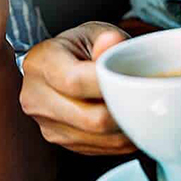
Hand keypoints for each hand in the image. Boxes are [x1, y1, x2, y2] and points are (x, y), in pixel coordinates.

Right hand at [19, 22, 134, 154]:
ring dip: (126, 127)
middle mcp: (36, 96)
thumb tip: (113, 42)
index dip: (108, 85)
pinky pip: (100, 148)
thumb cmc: (79, 46)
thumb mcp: (94, 32)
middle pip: (91, 118)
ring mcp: (46, 123)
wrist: (59, 64)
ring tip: (139, 108)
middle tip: (144, 98)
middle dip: (123, 110)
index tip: (132, 81)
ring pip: (99, 137)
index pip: (75, 82)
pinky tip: (127, 120)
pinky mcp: (60, 141)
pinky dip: (120, 138)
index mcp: (41, 62)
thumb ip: (106, 38)